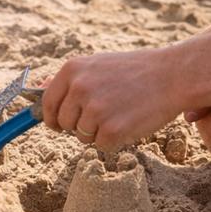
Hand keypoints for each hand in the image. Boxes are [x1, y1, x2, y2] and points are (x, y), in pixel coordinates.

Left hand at [40, 47, 184, 152]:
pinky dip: (115, 140)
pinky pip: (101, 146)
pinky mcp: (112, 130)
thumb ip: (70, 80)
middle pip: (63, 123)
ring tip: (121, 113)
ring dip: (99, 132)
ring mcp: (95, 110)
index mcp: (72, 70)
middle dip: (78, 125)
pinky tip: (130, 122)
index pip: (47, 104)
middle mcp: (79, 88)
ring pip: (82, 136)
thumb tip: (38, 88)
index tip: (59, 124)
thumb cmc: (136, 71)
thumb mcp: (97, 65)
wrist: (173, 75)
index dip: (52, 118)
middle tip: (103, 115)